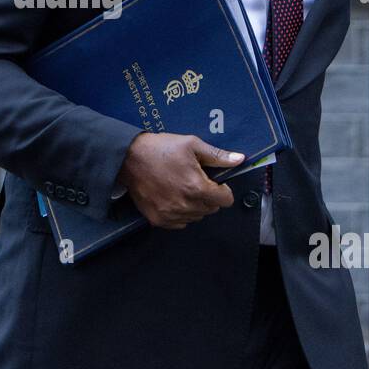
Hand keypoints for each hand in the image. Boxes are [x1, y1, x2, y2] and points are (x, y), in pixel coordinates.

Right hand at [116, 133, 243, 228]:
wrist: (129, 158)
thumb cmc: (161, 148)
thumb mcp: (191, 145)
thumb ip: (217, 155)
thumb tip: (239, 159)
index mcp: (197, 187)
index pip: (225, 200)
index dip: (224, 189)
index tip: (216, 182)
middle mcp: (185, 205)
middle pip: (212, 209)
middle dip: (209, 196)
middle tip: (196, 181)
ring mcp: (171, 214)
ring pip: (197, 216)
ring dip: (196, 205)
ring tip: (183, 188)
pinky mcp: (158, 219)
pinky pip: (180, 223)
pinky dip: (181, 213)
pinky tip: (173, 198)